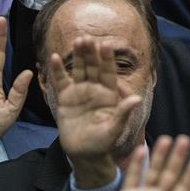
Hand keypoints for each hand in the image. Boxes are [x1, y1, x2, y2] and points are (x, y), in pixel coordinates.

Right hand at [46, 37, 140, 169]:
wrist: (84, 153)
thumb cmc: (102, 143)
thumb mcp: (114, 130)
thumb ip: (122, 114)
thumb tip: (136, 99)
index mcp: (110, 95)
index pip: (109, 73)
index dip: (107, 59)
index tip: (105, 44)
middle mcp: (96, 89)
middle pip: (93, 67)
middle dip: (91, 53)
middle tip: (87, 38)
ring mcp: (80, 92)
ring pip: (79, 69)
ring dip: (78, 56)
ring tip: (77, 41)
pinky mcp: (66, 97)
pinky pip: (61, 81)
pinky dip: (57, 70)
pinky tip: (54, 57)